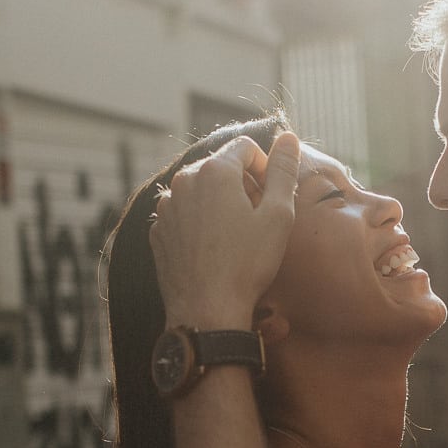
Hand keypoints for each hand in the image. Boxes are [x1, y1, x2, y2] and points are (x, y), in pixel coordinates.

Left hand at [149, 129, 300, 330]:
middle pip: (220, 166)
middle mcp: (183, 181)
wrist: (207, 311)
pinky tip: (214, 248)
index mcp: (214, 170)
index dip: (265, 167)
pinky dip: (200, 221)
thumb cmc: (247, 265)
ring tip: (236, 235)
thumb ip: (283, 171)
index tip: (272, 196)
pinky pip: (184, 213)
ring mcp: (167, 206)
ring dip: (220, 202)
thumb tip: (288, 137)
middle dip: (241, 183)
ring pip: (201, 189)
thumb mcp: (278, 215)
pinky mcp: (159, 230)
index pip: (245, 146)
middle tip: (258, 218)